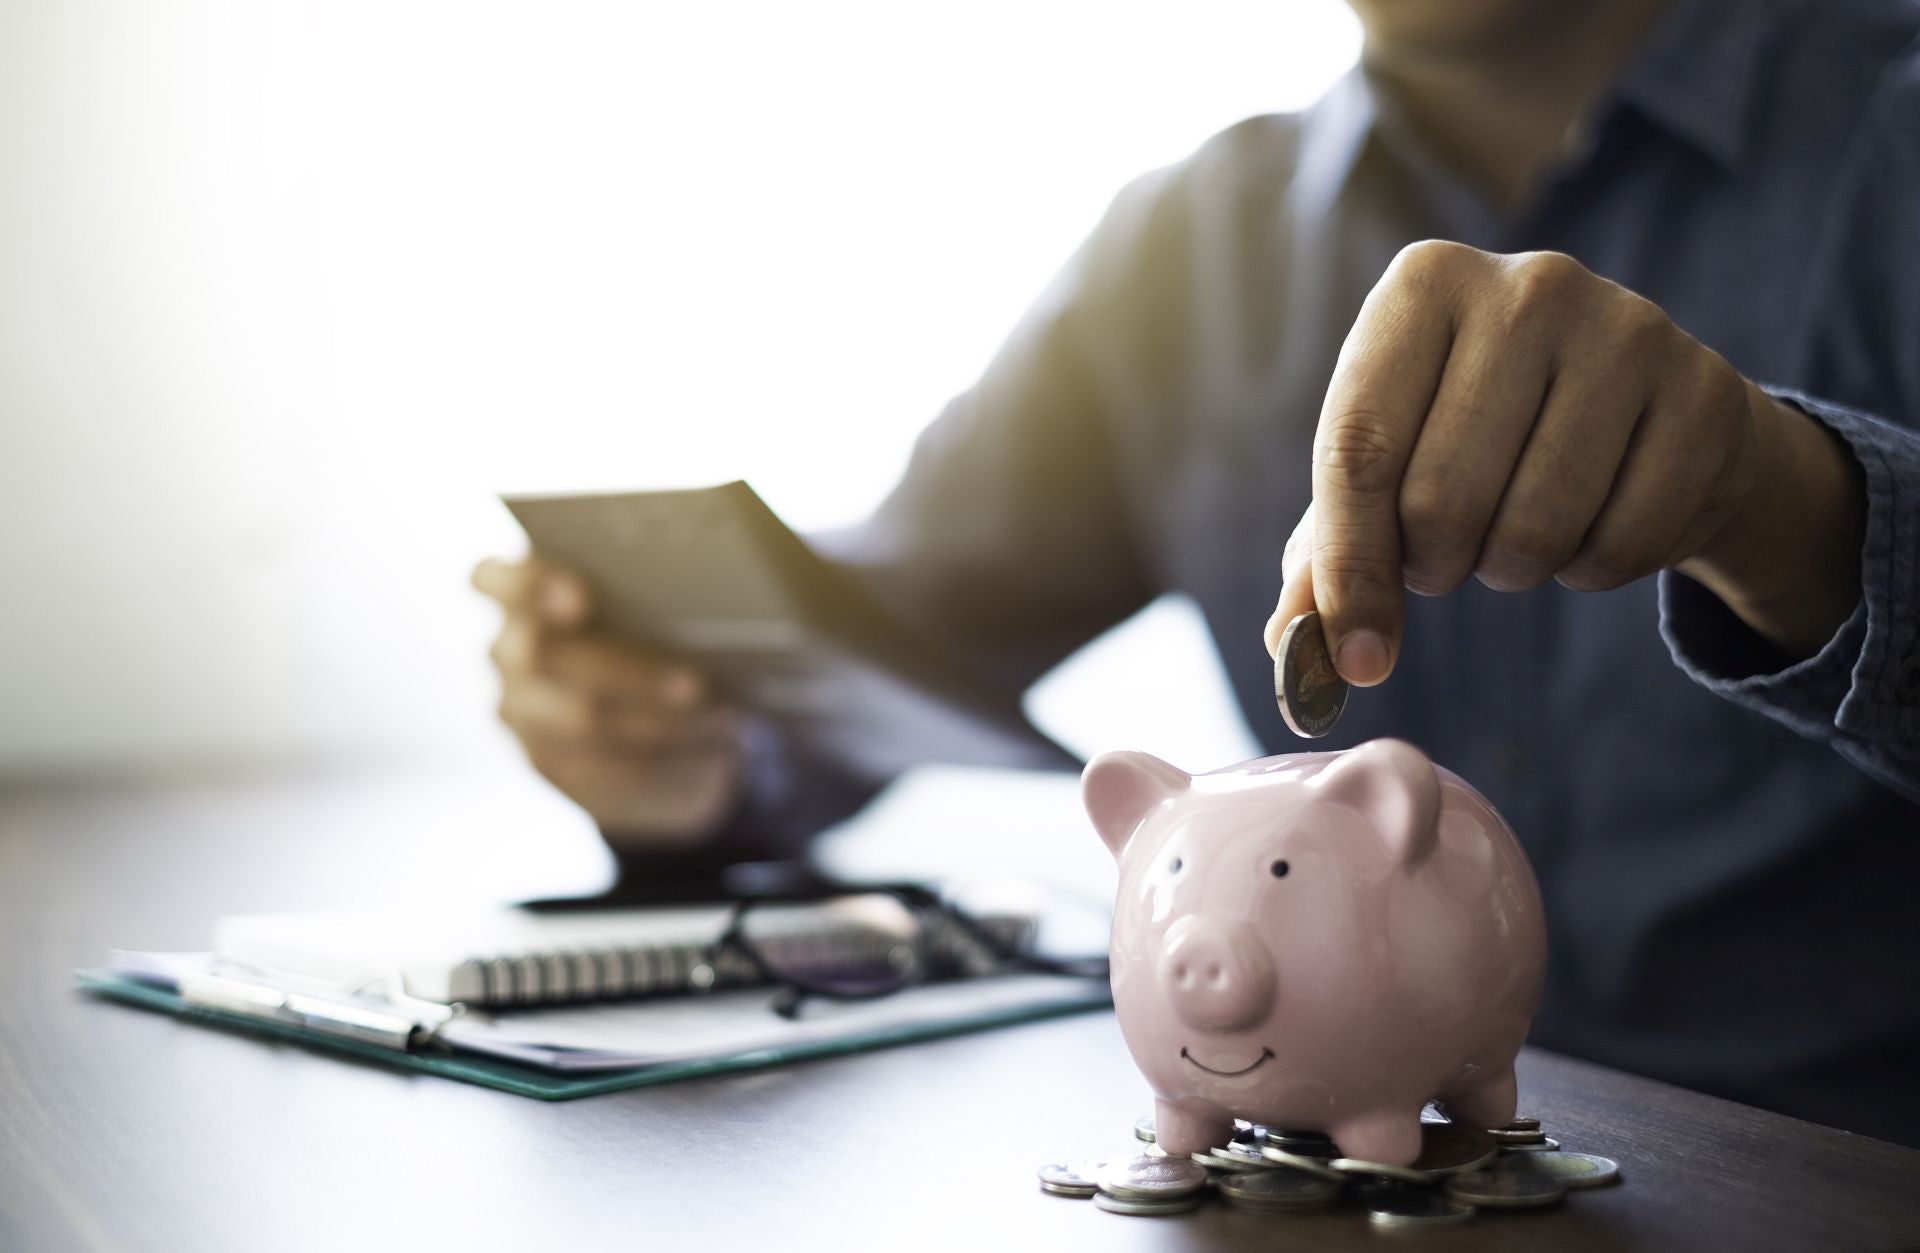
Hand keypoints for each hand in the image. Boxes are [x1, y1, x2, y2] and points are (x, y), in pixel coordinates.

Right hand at [473, 555, 744, 848]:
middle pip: (546, 658)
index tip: (580, 601)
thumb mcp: (646, 610)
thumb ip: (645, 600)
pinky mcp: (547, 761)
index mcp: (520, 597)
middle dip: (626, 673)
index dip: (530, 587)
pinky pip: (599, 766)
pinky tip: (705, 750)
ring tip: (716, 717)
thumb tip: (703, 607)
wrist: (642, 718)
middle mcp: (507, 652)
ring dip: (655, 720)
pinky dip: (658, 757)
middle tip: (696, 684)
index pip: (493, 579)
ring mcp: (519, 711)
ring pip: (578, 718)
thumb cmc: (649, 635)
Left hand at [1263, 241, 1864, 680]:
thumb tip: (1291, 644)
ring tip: (1517, 530)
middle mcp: (1525, 285)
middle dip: (1436, 565)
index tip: (1355, 656)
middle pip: (1441, 497)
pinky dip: (1594, 567)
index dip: (1350, 567)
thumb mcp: (1392, 469)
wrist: (1648, 414)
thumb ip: (1327, 552)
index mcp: (1422, 285)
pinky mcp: (1704, 392)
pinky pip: (1624, 543)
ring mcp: (1626, 329)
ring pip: (1535, 528)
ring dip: (1514, 569)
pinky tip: (1597, 518)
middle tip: (1448, 554)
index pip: (1359, 448)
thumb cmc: (1484, 438)